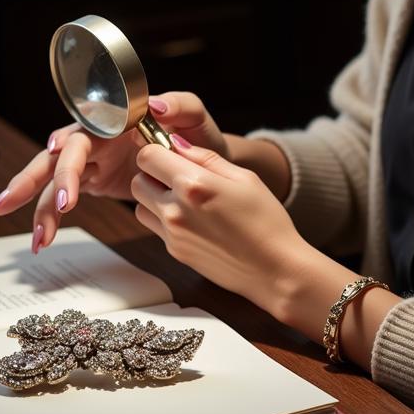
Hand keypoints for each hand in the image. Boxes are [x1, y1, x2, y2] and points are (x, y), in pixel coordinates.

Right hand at [0, 92, 230, 253]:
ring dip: (39, 207)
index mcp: (115, 120)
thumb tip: (157, 105)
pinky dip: (52, 217)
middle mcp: (97, 138)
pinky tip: (42, 239)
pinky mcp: (93, 180)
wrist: (207, 163)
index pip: (86, 130)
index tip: (57, 154)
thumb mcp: (195, 116)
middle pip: (56, 156)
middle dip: (31, 177)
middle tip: (9, 202)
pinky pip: (64, 198)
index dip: (69, 143)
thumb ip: (181, 105)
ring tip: (36, 240)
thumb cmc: (198, 134)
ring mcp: (92, 160)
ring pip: (53, 181)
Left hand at [131, 137, 313, 316]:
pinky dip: (164, 219)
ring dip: (154, 197)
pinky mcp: (175, 252)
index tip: (172, 153)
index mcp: (193, 184)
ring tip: (184, 199)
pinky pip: (155, 227)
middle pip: (138, 180)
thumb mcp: (244, 177)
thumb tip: (177, 143)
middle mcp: (175, 209)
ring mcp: (173, 234)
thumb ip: (206, 157)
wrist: (275, 270)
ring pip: (140, 205)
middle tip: (178, 175)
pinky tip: (193, 219)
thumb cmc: (266, 220)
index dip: (158, 149)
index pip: (148, 156)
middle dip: (153, 173)